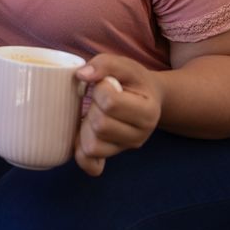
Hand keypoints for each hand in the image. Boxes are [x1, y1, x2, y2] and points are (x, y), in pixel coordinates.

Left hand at [73, 54, 162, 176]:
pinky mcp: (111, 156)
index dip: (100, 89)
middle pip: (100, 125)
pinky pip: (91, 165)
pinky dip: (82, 155)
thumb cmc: (132, 80)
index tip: (105, 84)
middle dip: (93, 108)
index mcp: (148, 112)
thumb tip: (81, 75)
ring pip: (92, 146)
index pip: (111, 103)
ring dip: (86, 127)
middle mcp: (140, 136)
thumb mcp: (123, 65)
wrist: (145, 97)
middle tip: (99, 100)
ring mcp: (125, 148)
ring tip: (95, 114)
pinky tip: (82, 136)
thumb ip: (104, 64)